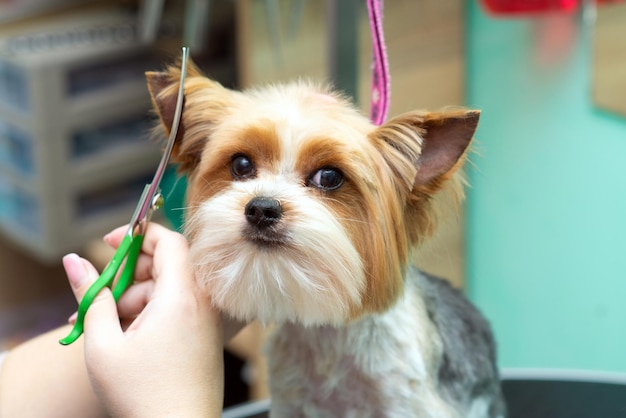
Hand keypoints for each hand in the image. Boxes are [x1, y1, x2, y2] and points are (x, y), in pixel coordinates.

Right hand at [64, 223, 223, 417]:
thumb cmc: (142, 395)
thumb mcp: (103, 344)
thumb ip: (91, 296)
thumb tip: (75, 261)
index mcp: (181, 297)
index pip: (169, 241)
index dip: (137, 235)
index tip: (109, 244)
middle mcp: (201, 302)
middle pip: (167, 264)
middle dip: (130, 274)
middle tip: (101, 299)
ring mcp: (206, 319)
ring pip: (168, 288)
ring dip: (136, 298)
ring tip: (106, 326)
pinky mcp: (205, 334)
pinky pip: (178, 307)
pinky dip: (152, 313)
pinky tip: (127, 336)